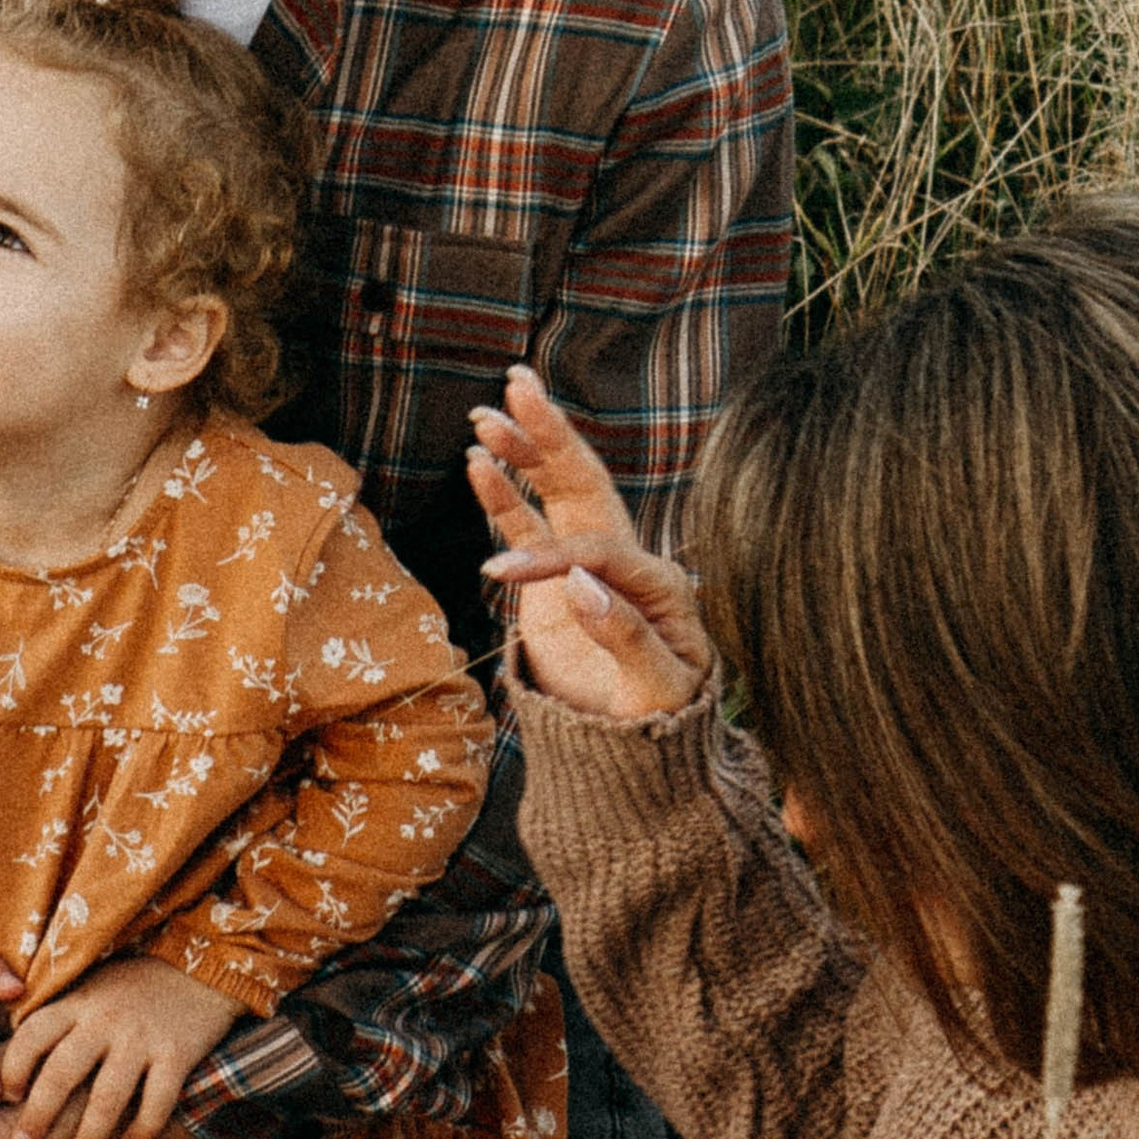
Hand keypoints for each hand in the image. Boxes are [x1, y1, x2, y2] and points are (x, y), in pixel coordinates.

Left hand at [0, 954, 242, 1138]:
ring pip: (107, 1096)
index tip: (6, 1096)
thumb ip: (60, 1018)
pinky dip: (143, 1127)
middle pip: (62, 1071)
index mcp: (78, 1002)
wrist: (201, 964)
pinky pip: (157, 1099)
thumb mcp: (91, 988)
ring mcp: (141, 1037)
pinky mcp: (177, 1052)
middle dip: (39, 1113)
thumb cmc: (135, 985)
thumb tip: (13, 1056)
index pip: (33, 1035)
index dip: (14, 1067)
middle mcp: (105, 1019)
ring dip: (88, 1137)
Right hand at [466, 364, 713, 722]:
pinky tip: (478, 462)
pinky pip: (528, 527)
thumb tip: (580, 583)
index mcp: (659, 583)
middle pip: (586, 486)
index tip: (501, 577)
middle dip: (550, 434)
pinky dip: (505, 495)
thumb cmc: (660, 725)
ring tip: (486, 415)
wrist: (638, 753)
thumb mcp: (657, 691)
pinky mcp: (557, 582)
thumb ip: (624, 636)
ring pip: (557, 495)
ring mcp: (590, 566)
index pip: (598, 550)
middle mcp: (626, 561)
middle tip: (519, 385)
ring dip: (525, 452)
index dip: (550, 558)